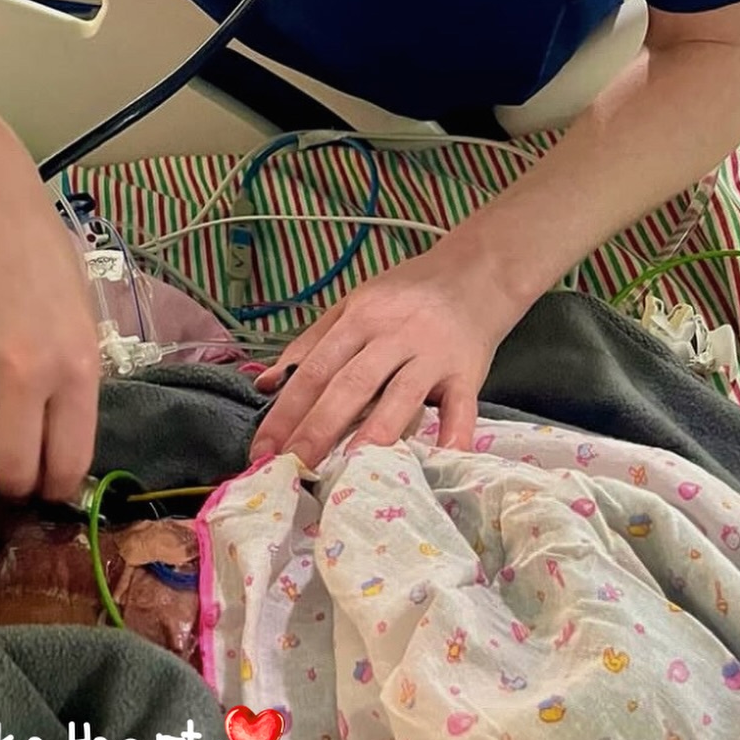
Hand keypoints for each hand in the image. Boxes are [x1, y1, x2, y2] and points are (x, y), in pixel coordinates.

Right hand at [0, 140, 101, 504]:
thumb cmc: (41, 258)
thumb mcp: (80, 319)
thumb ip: (74, 380)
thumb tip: (61, 440)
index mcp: (76, 367)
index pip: (69, 460)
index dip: (59, 487)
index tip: (53, 490)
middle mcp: (28, 378)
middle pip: (16, 471)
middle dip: (18, 483)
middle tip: (17, 474)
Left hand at [248, 250, 514, 465]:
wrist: (476, 272)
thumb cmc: (405, 295)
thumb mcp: (352, 306)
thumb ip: (310, 344)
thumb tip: (263, 384)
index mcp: (358, 319)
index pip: (315, 369)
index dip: (287, 409)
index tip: (264, 448)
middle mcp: (393, 336)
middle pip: (351, 384)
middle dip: (319, 427)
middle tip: (294, 466)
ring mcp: (432, 354)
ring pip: (401, 394)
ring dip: (376, 430)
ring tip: (352, 467)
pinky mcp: (468, 370)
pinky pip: (462, 404)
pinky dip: (454, 430)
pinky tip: (442, 456)